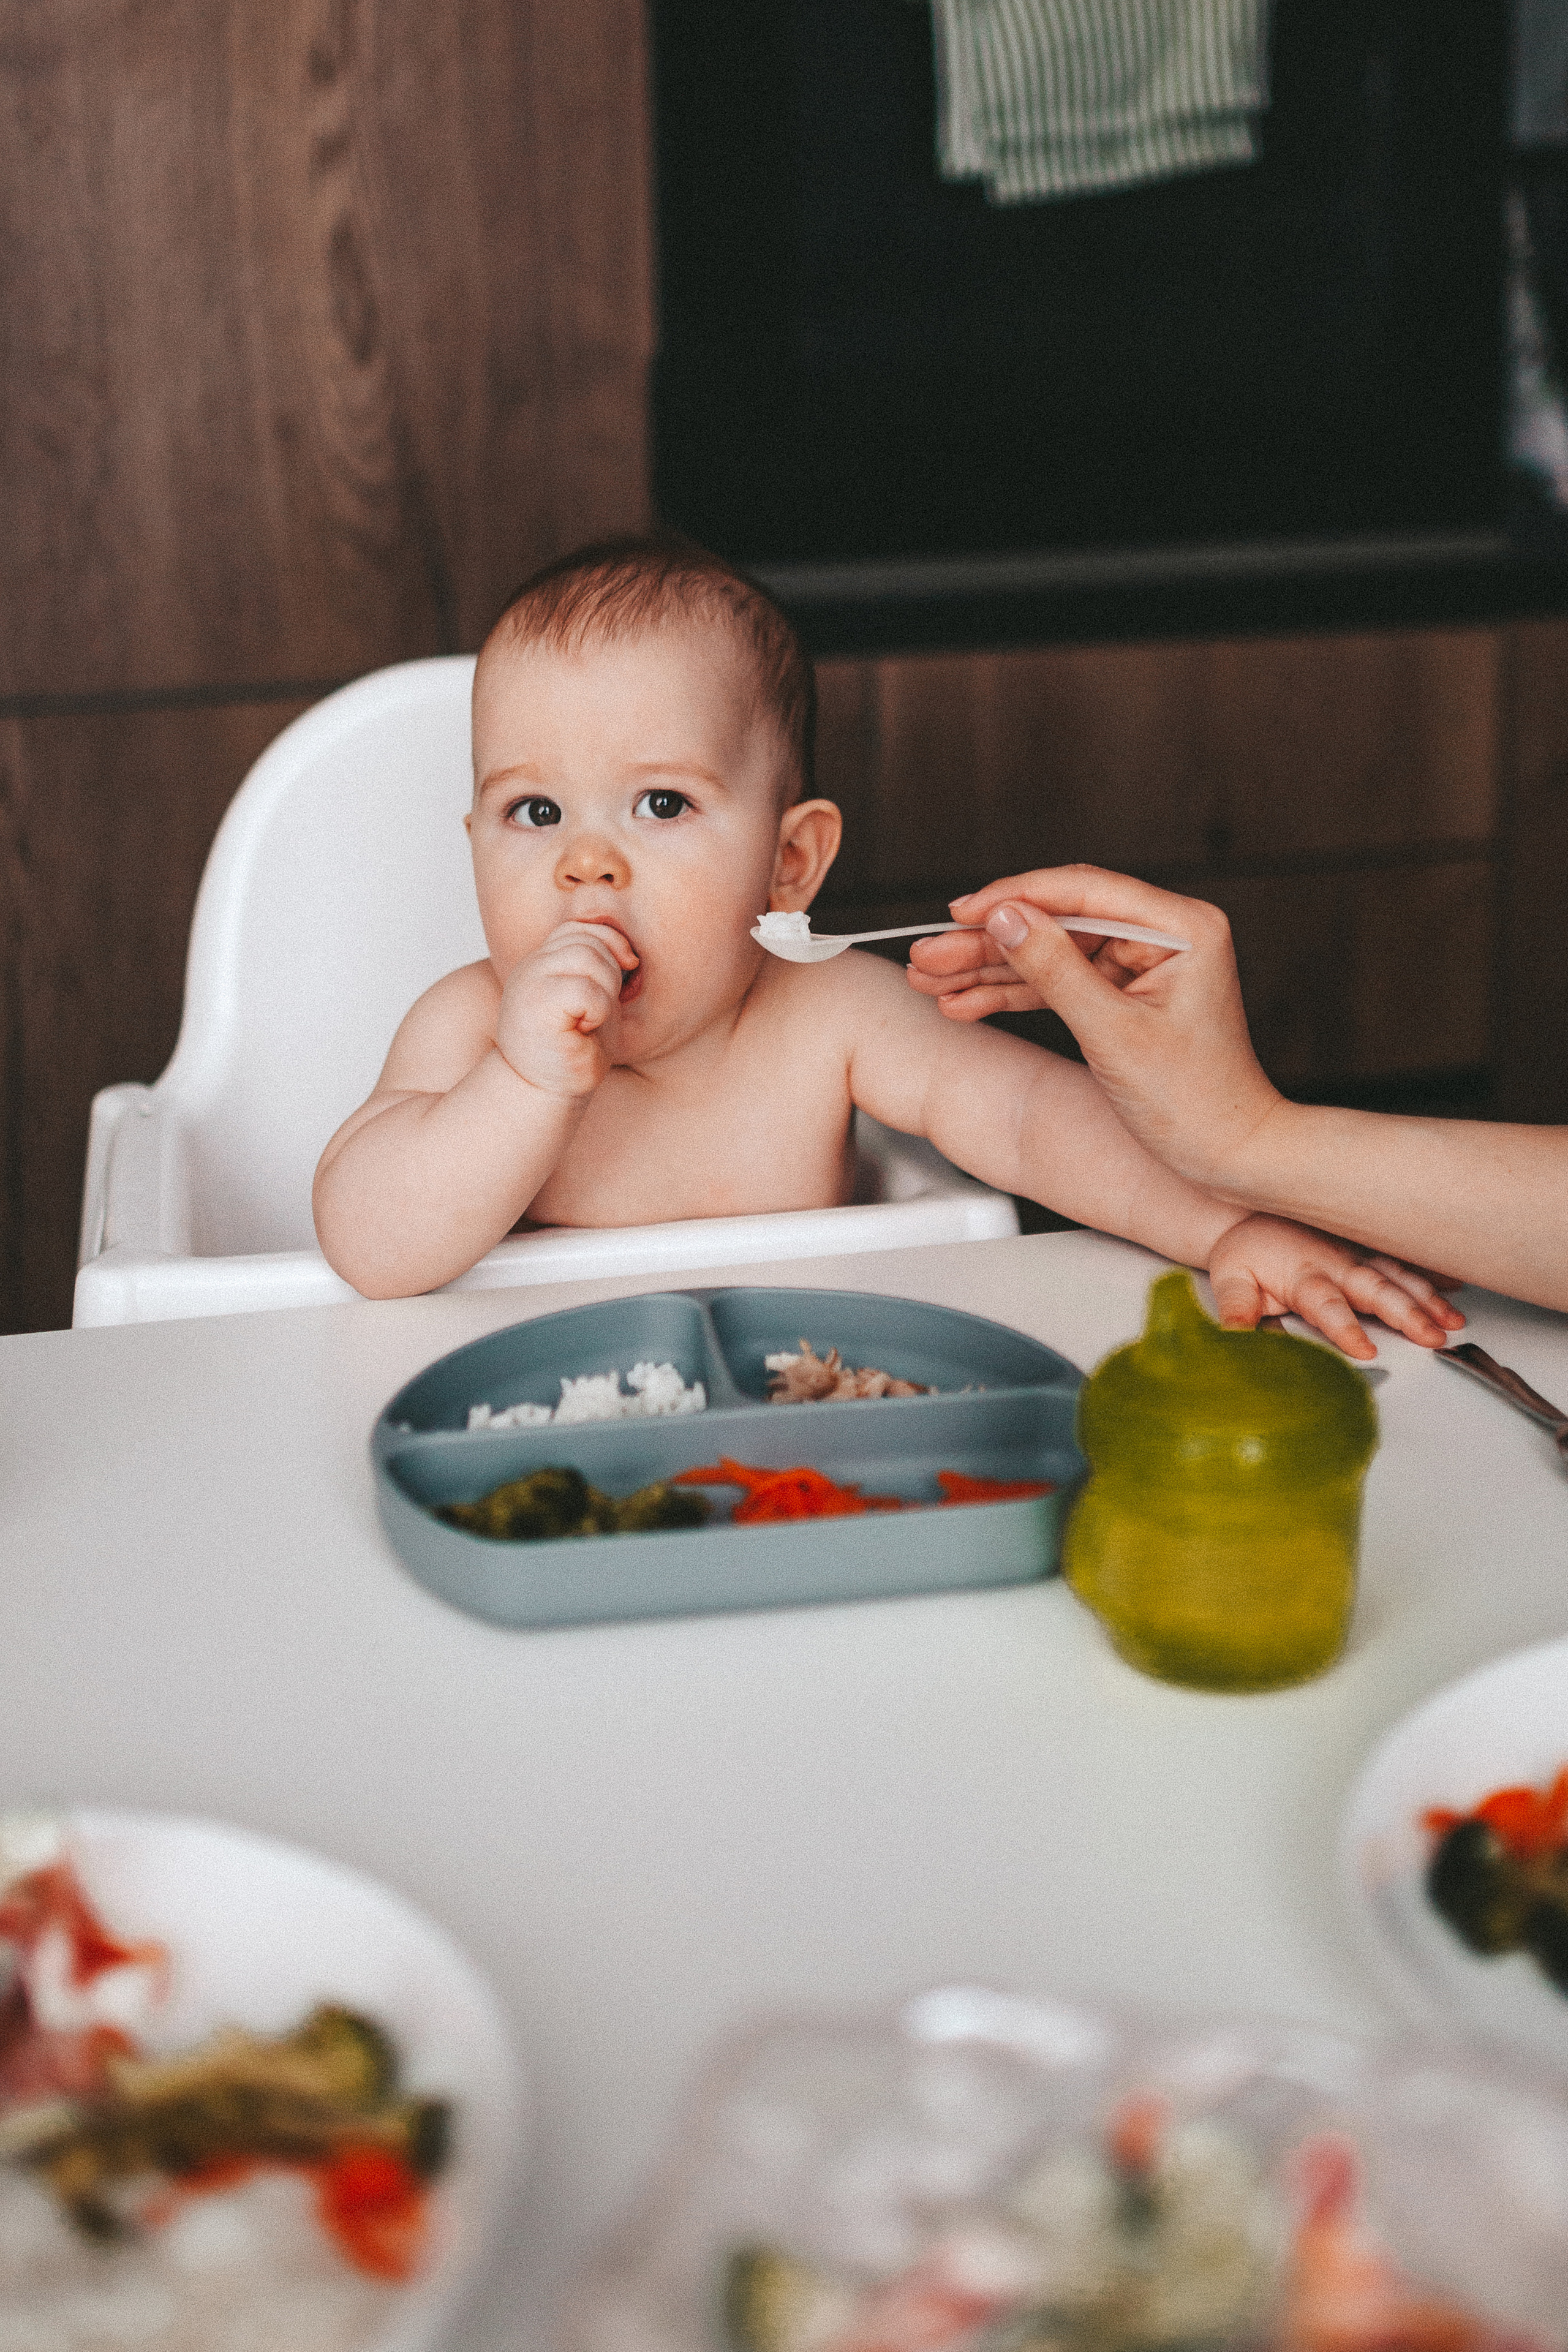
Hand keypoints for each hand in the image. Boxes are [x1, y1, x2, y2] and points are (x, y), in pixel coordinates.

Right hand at [493, 920, 637, 1097]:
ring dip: (605, 993)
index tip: (620, 976)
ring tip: (590, 1021)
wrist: (542, 1093)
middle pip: (588, 939)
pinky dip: (599, 1012)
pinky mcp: (536, 1006)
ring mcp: (529, 984)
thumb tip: (629, 950)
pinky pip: (587, 990)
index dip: (608, 944)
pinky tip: (583, 1031)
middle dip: (611, 973)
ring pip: (588, 958)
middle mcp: (530, 967)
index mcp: (542, 962)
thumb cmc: (574, 1050)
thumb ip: (602, 967)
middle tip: (598, 1012)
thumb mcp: (594, 999)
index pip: (578, 927)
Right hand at [910, 865, 1277, 1193]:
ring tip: (931, 978)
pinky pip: (1058, 982)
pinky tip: (964, 999)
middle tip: (929, 952)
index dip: (1014, 897)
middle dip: (988, 939)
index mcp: (1181, 927)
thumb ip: (1055, 970)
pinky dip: (1012, 993)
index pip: (1082, 891)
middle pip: (1057, 920)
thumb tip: (1007, 916)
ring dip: (988, 968)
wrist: (1228, 1154)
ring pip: (1048, 952)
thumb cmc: (1196, 1101)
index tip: (961, 911)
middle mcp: (1163, 935)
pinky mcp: (1124, 993)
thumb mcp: (1114, 1033)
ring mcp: (1141, 964)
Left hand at [1207, 1215, 1464, 1359]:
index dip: (1346, 1328)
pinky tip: (1457, 1285)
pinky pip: (1405, 1259)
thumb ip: (1237, 1310)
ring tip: (1453, 1321)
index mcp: (1303, 1276)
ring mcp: (1358, 1253)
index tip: (1366, 1349)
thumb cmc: (1245, 1251)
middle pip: (1376, 1289)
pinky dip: (1432, 1272)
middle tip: (1434, 1338)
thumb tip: (1235, 1338)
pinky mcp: (1369, 1247)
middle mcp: (1337, 1263)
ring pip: (1398, 1275)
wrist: (1251, 1211)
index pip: (1327, 1306)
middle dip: (1407, 1314)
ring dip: (1428, 1298)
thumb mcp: (1229, 1280)